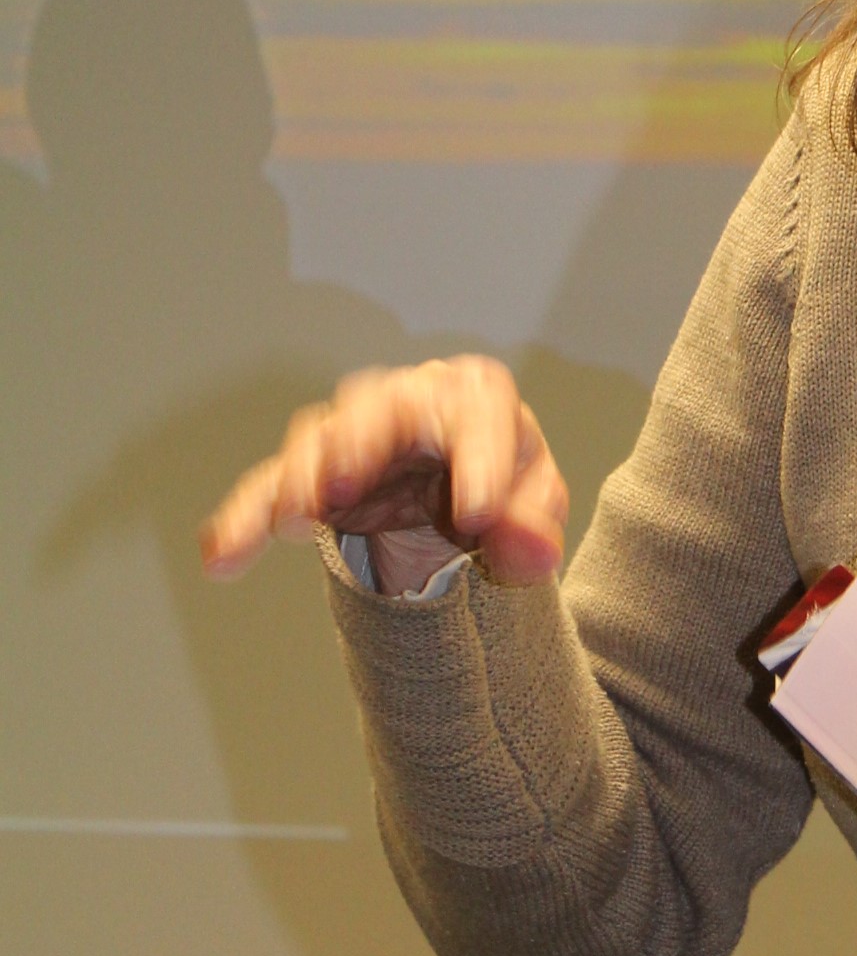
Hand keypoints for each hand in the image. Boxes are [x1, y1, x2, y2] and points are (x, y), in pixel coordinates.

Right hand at [199, 356, 567, 594]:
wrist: (461, 498)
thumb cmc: (504, 484)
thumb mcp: (531, 506)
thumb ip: (533, 527)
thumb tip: (534, 552)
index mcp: (475, 398)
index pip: (481, 414)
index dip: (481, 462)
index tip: (476, 516)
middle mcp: (409, 400)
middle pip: (381, 407)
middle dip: (358, 442)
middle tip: (343, 485)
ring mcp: (354, 433)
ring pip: (318, 440)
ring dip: (299, 479)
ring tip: (287, 522)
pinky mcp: (311, 472)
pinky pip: (271, 488)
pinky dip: (245, 519)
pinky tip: (222, 557)